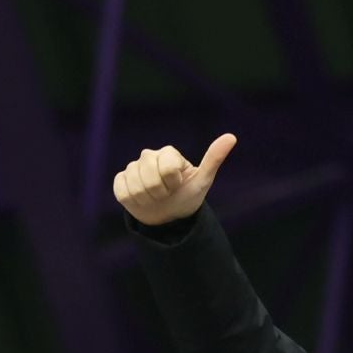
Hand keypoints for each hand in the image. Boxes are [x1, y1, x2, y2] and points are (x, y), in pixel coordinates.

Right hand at [112, 133, 236, 225]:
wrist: (169, 215)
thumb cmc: (188, 196)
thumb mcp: (203, 180)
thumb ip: (214, 158)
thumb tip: (232, 137)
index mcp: (168, 153)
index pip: (166, 168)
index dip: (173, 182)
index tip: (178, 185)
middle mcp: (148, 156)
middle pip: (150, 178)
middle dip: (161, 192)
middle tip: (167, 193)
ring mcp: (132, 168)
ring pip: (136, 187)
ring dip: (148, 199)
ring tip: (156, 197)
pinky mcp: (120, 181)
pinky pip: (123, 191)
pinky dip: (134, 201)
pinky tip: (142, 199)